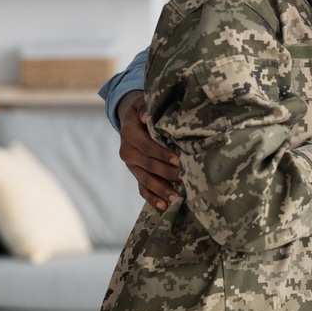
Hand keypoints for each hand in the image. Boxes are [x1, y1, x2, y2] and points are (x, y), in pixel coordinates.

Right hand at [117, 91, 181, 210]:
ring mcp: (131, 165)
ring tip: (175, 199)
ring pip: (145, 180)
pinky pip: (142, 188)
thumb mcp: (142, 103)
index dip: (162, 154)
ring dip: (160, 190)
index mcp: (129, 133)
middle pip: (148, 165)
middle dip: (166, 173)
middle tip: (184, 179)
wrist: (131, 118)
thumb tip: (147, 116)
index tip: (179, 160)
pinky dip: (152, 197)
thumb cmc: (143, 109)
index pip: (147, 146)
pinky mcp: (136, 173)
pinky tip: (163, 207)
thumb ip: (145, 108)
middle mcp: (127, 151)